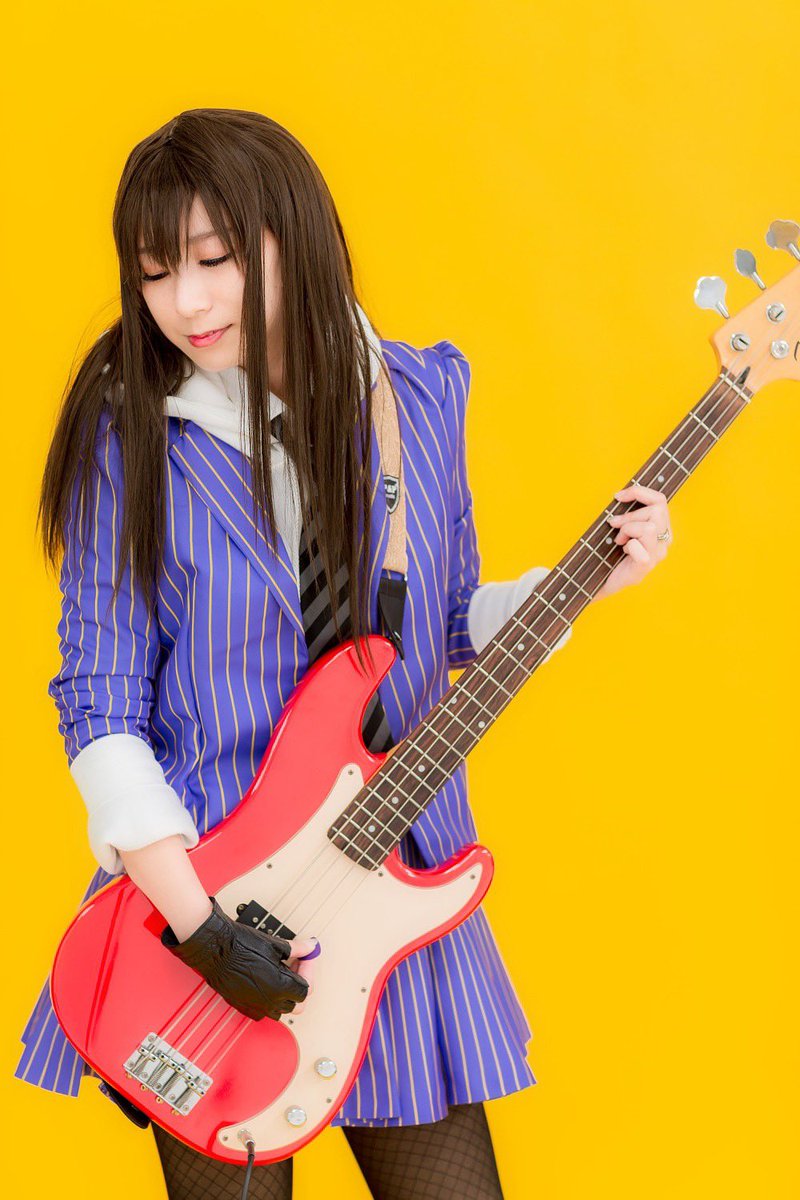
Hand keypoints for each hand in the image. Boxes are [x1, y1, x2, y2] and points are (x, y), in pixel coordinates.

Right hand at [161, 896, 313, 1020]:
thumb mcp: (274, 945)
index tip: (306, 958)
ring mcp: (255, 1006)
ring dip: (286, 993)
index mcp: (279, 987)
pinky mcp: (244, 1006)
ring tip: (282, 972)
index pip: (306, 989)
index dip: (308, 971)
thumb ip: (297, 949)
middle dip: (300, 984)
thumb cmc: (239, 945)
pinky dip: (271, 998)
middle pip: (296, 1003)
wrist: (214, 949)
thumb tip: (309, 947)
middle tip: (297, 965)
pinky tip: (268, 980)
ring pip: (280, 1009)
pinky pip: (264, 1010)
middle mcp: (268, 1001)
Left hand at [594, 484, 672, 600]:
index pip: (660, 501)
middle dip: (629, 515)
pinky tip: (624, 552)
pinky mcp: (646, 565)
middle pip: (656, 511)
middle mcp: (664, 540)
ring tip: (620, 540)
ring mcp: (658, 554)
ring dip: (628, 529)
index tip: (618, 496)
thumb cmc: (614, 552)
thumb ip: (629, 514)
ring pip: (649, 527)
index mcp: (662, 528)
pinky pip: (638, 546)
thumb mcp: (623, 528)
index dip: (639, 492)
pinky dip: (627, 546)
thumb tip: (621, 496)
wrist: (605, 580)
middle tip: (614, 525)